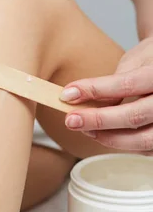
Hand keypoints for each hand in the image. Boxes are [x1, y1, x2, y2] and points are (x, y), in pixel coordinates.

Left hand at [60, 37, 152, 152]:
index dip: (94, 90)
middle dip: (98, 120)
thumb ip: (114, 82)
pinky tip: (102, 135)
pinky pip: (145, 149)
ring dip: (108, 138)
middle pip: (134, 116)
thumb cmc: (151, 62)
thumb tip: (83, 100)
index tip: (67, 94)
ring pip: (142, 140)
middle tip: (71, 120)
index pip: (126, 84)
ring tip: (85, 129)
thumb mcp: (134, 62)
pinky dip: (122, 144)